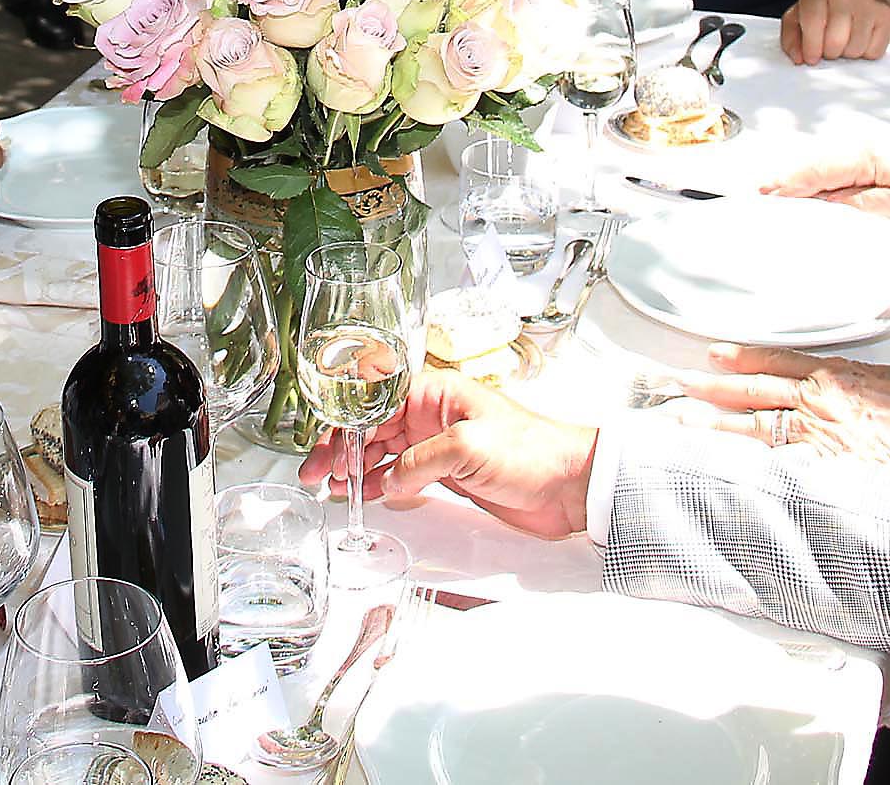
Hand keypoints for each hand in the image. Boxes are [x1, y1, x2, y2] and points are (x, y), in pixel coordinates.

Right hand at [296, 368, 595, 538]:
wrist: (571, 487)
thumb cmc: (533, 451)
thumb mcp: (468, 449)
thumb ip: (420, 462)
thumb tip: (388, 480)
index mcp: (437, 394)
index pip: (376, 404)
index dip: (345, 427)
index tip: (325, 451)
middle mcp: (435, 416)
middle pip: (374, 429)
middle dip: (342, 452)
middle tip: (318, 476)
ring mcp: (441, 446)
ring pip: (386, 454)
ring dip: (358, 471)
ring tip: (335, 490)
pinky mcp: (450, 475)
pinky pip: (405, 476)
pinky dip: (384, 486)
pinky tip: (367, 496)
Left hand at [677, 343, 889, 466]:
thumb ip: (857, 381)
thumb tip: (837, 384)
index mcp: (836, 374)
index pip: (776, 362)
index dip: (742, 358)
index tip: (714, 356)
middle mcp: (820, 402)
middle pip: (754, 392)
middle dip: (712, 390)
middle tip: (677, 387)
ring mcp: (820, 438)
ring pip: (755, 427)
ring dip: (716, 424)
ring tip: (683, 421)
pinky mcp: (827, 470)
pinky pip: (778, 466)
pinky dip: (749, 465)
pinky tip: (722, 465)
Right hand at [757, 143, 889, 243]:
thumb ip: (860, 205)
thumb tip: (825, 206)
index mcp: (869, 153)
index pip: (818, 170)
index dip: (789, 184)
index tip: (764, 195)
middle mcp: (864, 147)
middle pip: (814, 165)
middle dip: (785, 181)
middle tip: (755, 196)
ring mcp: (868, 154)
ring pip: (822, 168)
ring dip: (799, 183)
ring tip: (771, 195)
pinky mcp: (873, 165)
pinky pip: (836, 173)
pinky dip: (817, 183)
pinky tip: (805, 195)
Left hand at [778, 0, 889, 64]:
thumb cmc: (824, 11)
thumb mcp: (799, 18)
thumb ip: (791, 38)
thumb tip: (799, 58)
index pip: (812, 20)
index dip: (810, 45)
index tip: (811, 57)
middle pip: (835, 40)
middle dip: (829, 52)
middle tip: (828, 47)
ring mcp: (869, 3)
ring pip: (855, 49)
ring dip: (847, 53)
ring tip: (844, 41)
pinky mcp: (887, 16)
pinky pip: (873, 52)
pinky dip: (865, 53)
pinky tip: (860, 40)